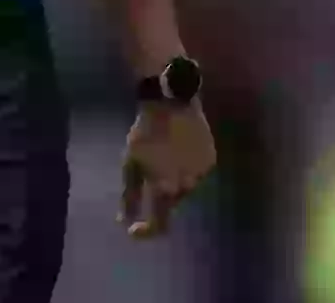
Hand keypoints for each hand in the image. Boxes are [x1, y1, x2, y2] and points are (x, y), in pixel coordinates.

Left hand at [119, 100, 215, 238]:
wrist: (172, 103)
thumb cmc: (144, 133)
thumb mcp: (130, 164)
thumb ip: (129, 196)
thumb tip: (124, 221)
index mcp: (165, 189)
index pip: (159, 224)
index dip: (146, 231)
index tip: (133, 230)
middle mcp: (187, 187)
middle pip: (170, 202)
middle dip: (158, 193)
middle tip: (148, 169)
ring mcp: (201, 174)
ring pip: (185, 187)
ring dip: (173, 179)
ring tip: (164, 153)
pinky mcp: (210, 161)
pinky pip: (196, 172)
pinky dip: (186, 167)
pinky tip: (178, 148)